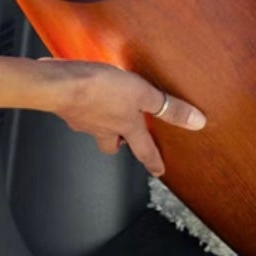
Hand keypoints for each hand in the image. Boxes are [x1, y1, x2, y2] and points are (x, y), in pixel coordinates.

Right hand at [41, 60, 206, 177]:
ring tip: (104, 106)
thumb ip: (167, 107)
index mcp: (124, 127)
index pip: (144, 150)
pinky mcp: (66, 107)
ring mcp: (82, 120)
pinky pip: (78, 110)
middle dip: (119, 142)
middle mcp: (102, 129)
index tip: (158, 171)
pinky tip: (82, 90)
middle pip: (111, 144)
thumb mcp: (143, 93)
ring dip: (100, 121)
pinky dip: (82, 104)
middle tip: (124, 137)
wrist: (59, 84)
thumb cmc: (98, 88)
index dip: (153, 161)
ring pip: (94, 127)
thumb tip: (195, 121)